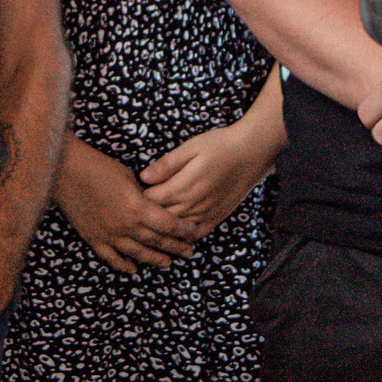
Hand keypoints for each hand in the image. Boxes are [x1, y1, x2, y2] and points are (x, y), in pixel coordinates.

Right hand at [54, 142, 200, 274]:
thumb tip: (155, 204)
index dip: (184, 230)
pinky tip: (133, 269)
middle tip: (189, 252)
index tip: (194, 233)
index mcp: (138, 207)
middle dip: (176, 247)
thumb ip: (143, 195)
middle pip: (157, 241)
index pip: (168, 224)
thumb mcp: (129, 177)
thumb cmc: (99, 166)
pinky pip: (111, 258)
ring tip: (168, 263)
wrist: (66, 170)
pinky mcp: (93, 238)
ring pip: (137, 253)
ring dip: (155, 259)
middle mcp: (126, 225)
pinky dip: (123, 265)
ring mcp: (109, 235)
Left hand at [141, 120, 275, 240]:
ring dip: (161, 228)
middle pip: (160, 218)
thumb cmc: (220, 145)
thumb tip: (143, 177)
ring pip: (176, 229)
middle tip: (134, 210)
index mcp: (184, 186)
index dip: (137, 198)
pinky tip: (174, 233)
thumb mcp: (191, 147)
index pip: (151, 201)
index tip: (129, 193)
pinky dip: (182, 236)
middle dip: (146, 215)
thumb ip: (167, 164)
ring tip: (149, 223)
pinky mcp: (216, 218)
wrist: (252, 153)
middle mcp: (194, 204)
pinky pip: (195, 234)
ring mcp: (206, 214)